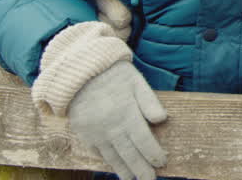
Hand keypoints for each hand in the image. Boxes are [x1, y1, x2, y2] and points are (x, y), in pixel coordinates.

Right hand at [67, 61, 167, 179]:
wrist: (78, 72)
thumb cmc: (113, 74)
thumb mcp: (136, 82)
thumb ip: (150, 102)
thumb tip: (163, 119)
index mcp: (127, 115)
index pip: (144, 142)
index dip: (154, 154)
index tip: (162, 163)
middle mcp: (111, 128)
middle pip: (129, 154)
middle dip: (141, 170)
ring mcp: (95, 132)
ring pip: (112, 157)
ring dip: (123, 170)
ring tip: (131, 179)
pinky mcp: (83, 133)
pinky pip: (97, 151)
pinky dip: (106, 160)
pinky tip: (113, 166)